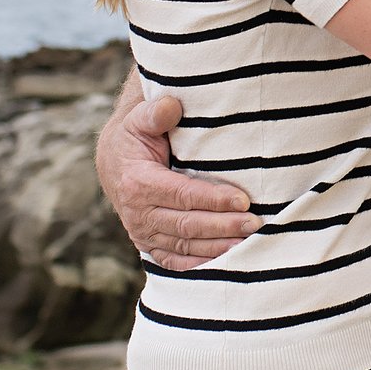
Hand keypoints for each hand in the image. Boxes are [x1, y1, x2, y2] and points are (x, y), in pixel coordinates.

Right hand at [95, 84, 258, 269]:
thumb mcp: (140, 119)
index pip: (182, 194)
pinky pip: (174, 259)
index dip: (213, 199)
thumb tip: (172, 106)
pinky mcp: (149, 244)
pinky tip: (225, 262)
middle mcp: (138, 213)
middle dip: (223, 226)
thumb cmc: (135, 136)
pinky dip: (198, 263)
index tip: (244, 200)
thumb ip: (155, 113)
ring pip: (184, 244)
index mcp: (137, 183)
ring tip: (248, 243)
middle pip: (186, 224)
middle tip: (255, 223)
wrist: (114, 161)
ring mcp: (142, 232)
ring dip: (217, 247)